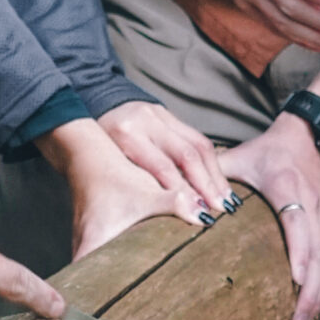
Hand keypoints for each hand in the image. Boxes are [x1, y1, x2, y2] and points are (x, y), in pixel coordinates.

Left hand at [95, 101, 229, 226]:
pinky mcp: (170, 114)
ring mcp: (161, 114)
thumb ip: (130, 183)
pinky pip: (198, 137)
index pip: (163, 167)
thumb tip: (157, 217)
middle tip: (220, 210)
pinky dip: (212, 162)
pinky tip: (219, 181)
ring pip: (198, 144)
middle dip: (206, 184)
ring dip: (215, 174)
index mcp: (127, 135)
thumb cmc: (98, 144)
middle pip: (186, 154)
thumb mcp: (107, 162)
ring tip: (226, 199)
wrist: (93, 102)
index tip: (198, 214)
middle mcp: (147, 121)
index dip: (183, 192)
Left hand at [218, 114, 319, 319]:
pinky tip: (318, 303)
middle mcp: (314, 204)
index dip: (299, 254)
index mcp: (289, 187)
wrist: (309, 134)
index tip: (295, 282)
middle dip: (311, 291)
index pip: (298, 224)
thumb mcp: (239, 156)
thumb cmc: (269, 150)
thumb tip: (188, 201)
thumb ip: (212, 175)